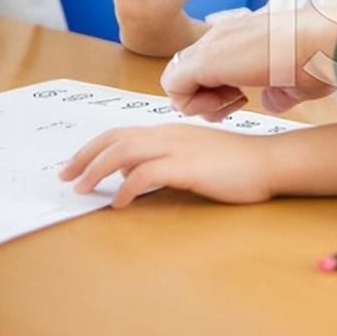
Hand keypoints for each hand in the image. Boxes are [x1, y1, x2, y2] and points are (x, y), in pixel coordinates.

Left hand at [60, 123, 273, 207]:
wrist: (271, 161)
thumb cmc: (240, 163)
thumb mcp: (197, 157)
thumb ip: (166, 162)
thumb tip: (134, 177)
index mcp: (171, 131)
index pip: (122, 132)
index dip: (94, 148)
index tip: (75, 165)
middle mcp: (170, 134)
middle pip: (115, 139)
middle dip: (84, 157)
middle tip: (65, 177)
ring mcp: (179, 148)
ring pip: (124, 152)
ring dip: (96, 170)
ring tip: (82, 189)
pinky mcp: (188, 166)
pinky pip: (145, 174)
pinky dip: (125, 188)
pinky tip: (119, 203)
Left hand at [161, 4, 336, 119]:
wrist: (330, 43)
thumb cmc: (322, 57)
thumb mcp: (294, 81)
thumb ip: (276, 92)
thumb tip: (270, 101)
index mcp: (241, 36)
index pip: (206, 63)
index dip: (217, 89)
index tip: (244, 98)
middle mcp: (222, 36)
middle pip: (186, 71)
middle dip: (204, 97)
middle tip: (235, 104)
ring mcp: (212, 45)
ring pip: (175, 79)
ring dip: (198, 103)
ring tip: (231, 105)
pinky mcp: (207, 60)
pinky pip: (174, 88)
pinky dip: (193, 105)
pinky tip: (226, 105)